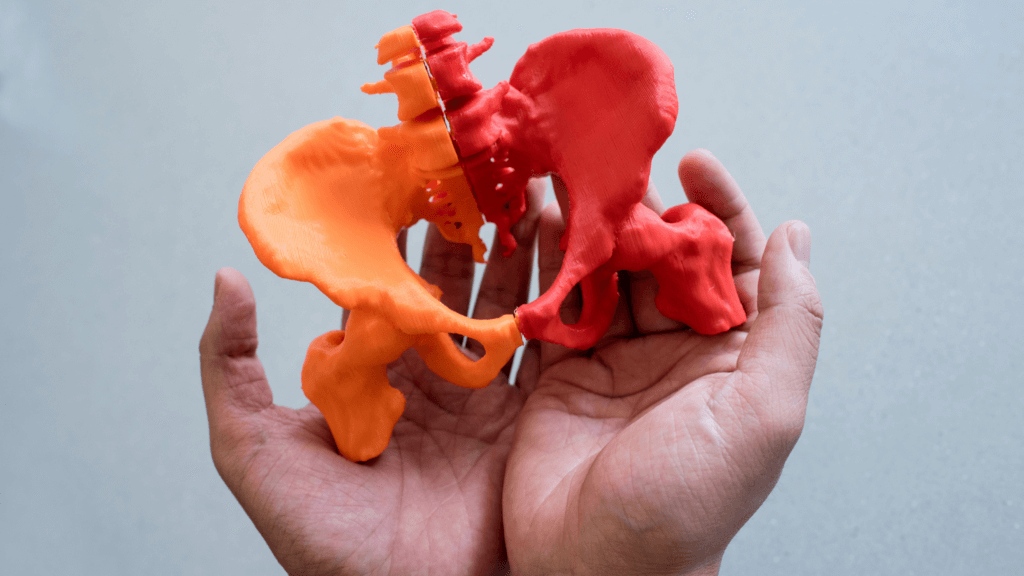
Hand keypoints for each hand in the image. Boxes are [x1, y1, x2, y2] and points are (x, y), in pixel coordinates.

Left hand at [199, 183, 543, 574]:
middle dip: (472, 228)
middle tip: (485, 169)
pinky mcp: (533, 420)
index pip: (392, 283)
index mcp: (377, 371)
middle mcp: (435, 376)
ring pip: (508, 306)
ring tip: (531, 195)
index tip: (413, 175)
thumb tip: (227, 277)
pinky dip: (560, 305)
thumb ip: (231, 366)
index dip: (402, 230)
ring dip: (522, 254)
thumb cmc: (323, 538)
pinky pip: (550, 352)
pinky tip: (570, 258)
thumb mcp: (253, 449)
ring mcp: (488, 397)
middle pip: (458, 284)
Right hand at [503, 150, 823, 574]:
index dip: (719, 206)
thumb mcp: (762, 411)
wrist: (595, 567)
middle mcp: (677, 351)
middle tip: (612, 169)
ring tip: (568, 184)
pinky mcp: (562, 372)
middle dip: (643, 209)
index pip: (734, 261)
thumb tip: (797, 236)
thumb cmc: (688, 502)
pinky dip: (546, 265)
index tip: (693, 161)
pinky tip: (531, 228)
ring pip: (608, 274)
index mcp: (733, 355)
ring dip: (591, 229)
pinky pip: (558, 305)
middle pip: (665, 257)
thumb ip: (788, 322)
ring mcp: (616, 359)